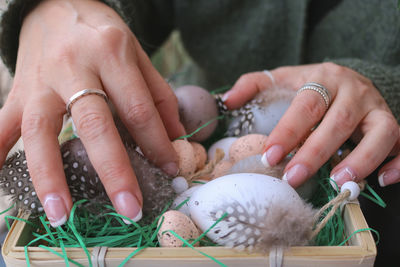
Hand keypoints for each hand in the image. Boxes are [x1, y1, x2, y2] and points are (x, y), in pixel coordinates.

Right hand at [0, 0, 184, 225]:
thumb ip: (158, 94)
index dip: (157, 143)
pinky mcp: (17, 90)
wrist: (56, 3)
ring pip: (41, 130)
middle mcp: (73, 65)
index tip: (169, 170)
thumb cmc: (101, 33)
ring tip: (62, 213)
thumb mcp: (137, 53)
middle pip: (95, 123)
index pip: (138, 108)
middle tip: (129, 208)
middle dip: (114, 170)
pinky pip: (1, 123)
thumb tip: (176, 136)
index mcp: (111, 53)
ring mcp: (39, 80)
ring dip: (50, 175)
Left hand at [223, 63, 398, 187]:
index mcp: (324, 78)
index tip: (270, 156)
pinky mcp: (393, 125)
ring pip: (381, 132)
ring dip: (362, 159)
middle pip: (339, 121)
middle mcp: (355, 92)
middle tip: (294, 177)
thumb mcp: (282, 78)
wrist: (347, 80)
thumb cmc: (310, 85)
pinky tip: (380, 181)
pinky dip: (397, 163)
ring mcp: (378, 109)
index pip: (307, 105)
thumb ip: (253, 85)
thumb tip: (226, 100)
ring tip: (340, 182)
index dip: (289, 131)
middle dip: (316, 152)